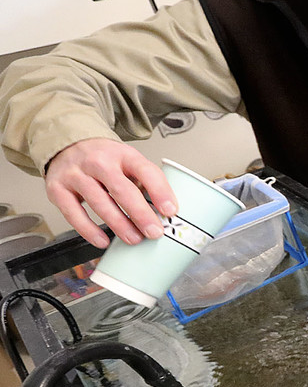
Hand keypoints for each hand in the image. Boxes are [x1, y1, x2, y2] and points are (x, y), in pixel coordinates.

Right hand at [45, 138, 175, 248]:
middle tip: (154, 232)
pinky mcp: (57, 189)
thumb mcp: (128, 161)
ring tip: (134, 239)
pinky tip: (102, 241)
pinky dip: (89, 230)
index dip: (160, 191)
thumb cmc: (104, 160)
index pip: (145, 171)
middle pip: (122, 189)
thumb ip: (144, 182)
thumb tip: (164, 213)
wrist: (67, 146)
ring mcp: (75, 174)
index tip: (170, 211)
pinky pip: (73, 213)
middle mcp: (98, 162)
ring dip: (119, 225)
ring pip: (100, 203)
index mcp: (123, 154)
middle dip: (140, 214)